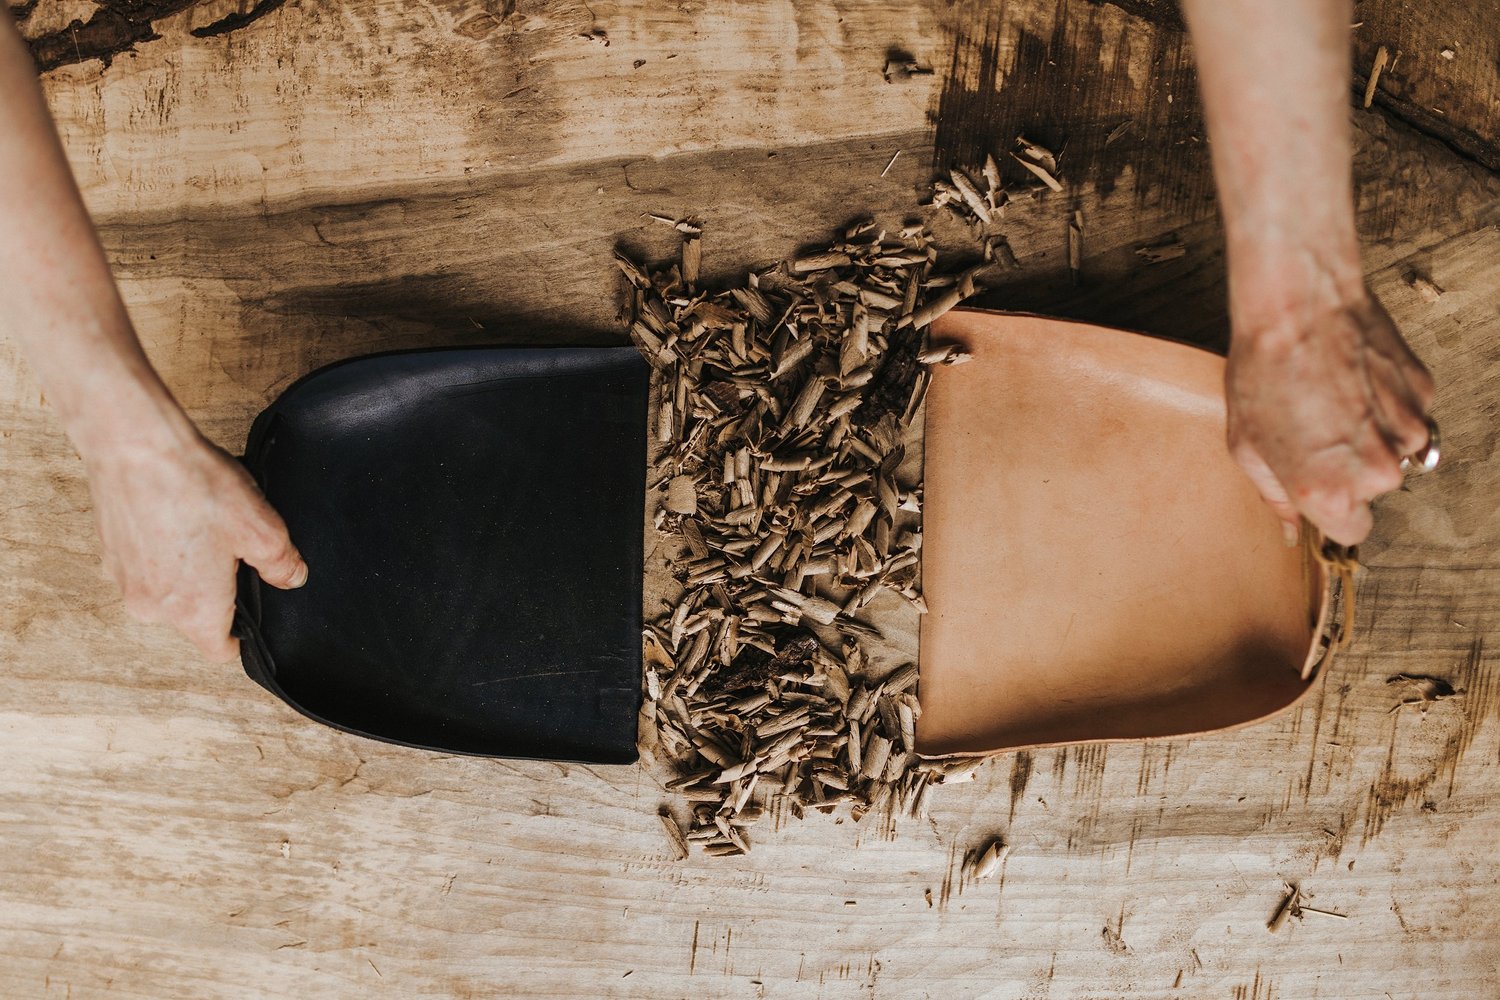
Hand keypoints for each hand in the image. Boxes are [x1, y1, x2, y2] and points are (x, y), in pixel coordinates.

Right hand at [80, 420, 307, 660]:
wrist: (135, 446)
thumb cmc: (196, 488)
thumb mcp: (262, 529)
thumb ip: (282, 564)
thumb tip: (291, 578)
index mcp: (192, 612)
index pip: (220, 650)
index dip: (243, 636)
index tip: (253, 613)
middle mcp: (152, 607)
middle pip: (195, 618)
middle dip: (218, 592)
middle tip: (233, 551)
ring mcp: (124, 581)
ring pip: (169, 590)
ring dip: (188, 569)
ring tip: (204, 527)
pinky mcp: (109, 553)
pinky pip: (145, 565)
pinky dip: (162, 550)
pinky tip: (177, 517)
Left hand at [1225, 285, 1434, 546]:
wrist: (1299, 308)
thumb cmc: (1263, 374)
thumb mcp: (1247, 447)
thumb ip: (1275, 495)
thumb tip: (1291, 529)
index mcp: (1329, 491)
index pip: (1351, 532)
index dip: (1332, 510)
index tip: (1318, 487)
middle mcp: (1378, 470)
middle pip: (1372, 489)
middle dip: (1348, 468)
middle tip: (1314, 428)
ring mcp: (1409, 431)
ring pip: (1396, 452)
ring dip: (1371, 435)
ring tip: (1333, 399)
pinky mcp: (1424, 394)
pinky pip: (1408, 415)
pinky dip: (1387, 404)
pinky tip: (1354, 378)